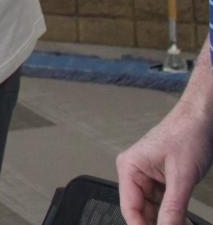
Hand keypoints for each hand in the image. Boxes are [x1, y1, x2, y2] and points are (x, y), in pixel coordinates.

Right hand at [117, 88, 212, 224]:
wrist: (202, 119)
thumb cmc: (187, 134)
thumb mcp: (181, 177)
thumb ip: (172, 208)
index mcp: (129, 168)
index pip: (130, 208)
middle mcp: (135, 172)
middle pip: (141, 211)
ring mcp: (148, 176)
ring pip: (154, 209)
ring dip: (169, 221)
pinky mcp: (162, 178)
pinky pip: (164, 202)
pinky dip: (176, 214)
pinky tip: (185, 222)